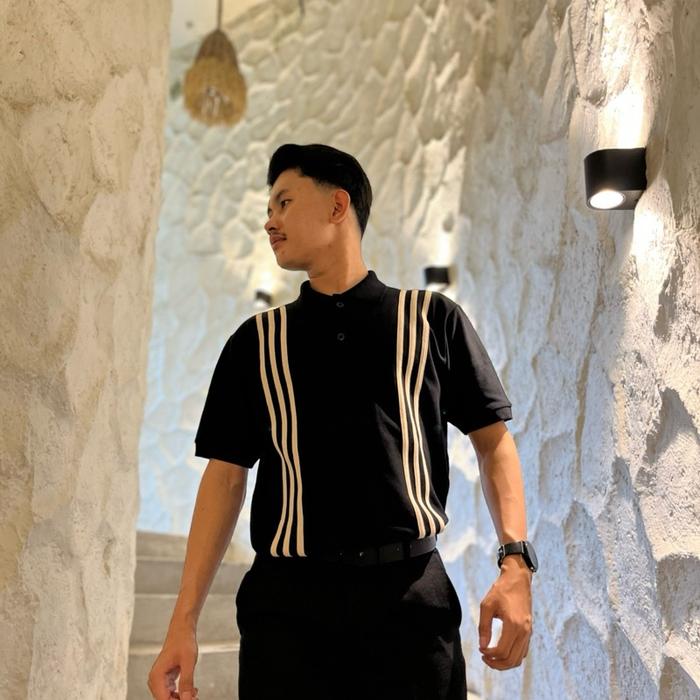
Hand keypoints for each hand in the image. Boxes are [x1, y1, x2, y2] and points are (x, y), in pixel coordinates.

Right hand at [147, 622, 199, 698]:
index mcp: (157, 676)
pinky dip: (181, 693)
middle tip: (195, 697)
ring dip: (181, 698)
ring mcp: (160, 679)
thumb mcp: (188, 661)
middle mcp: (155, 680)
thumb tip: (187, 699)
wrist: (182, 630)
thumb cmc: (183, 641)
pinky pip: (171, 692)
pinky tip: (191, 690)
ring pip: (169, 698)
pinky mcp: (165, 678)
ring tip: (195, 694)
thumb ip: (187, 681)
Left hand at [477, 555, 532, 669]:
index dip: (489, 654)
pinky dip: (512, 657)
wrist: (518, 579)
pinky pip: (523, 651)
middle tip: (484, 657)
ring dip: (505, 663)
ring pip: (519, 659)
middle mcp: (524, 631)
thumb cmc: (500, 590)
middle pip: (511, 659)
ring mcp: (528, 632)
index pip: (502, 651)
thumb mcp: (487, 605)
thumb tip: (482, 646)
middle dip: (496, 664)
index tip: (480, 649)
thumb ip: (484, 627)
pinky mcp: (529, 631)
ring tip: (491, 657)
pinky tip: (501, 651)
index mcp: (514, 624)